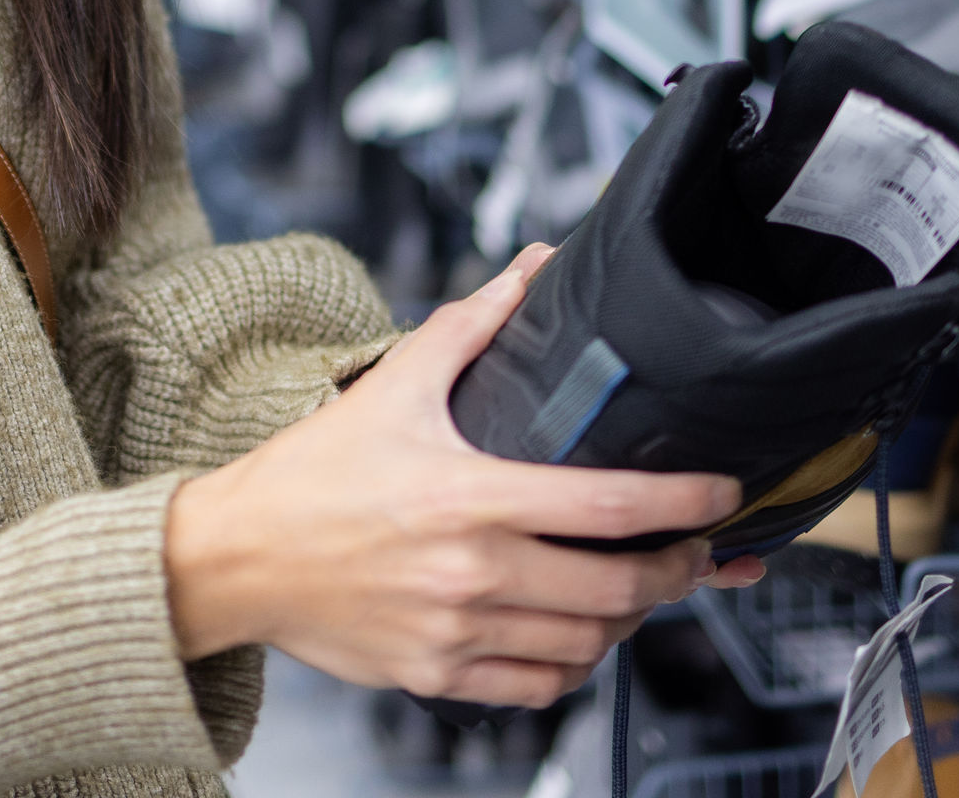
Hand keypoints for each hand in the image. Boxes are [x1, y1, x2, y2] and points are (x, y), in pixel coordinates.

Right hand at [162, 246, 768, 707]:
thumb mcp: (393, 385)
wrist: (234, 557)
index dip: (683, 503)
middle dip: (679, 571)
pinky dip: (574, 667)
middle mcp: (469, 571)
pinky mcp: (436, 675)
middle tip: (699, 552)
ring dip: (630, 620)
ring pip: (586, 644)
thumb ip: (473, 326)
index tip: (723, 495)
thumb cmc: (311, 474)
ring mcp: (455, 631)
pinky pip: (537, 688)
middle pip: (616, 587)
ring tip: (641, 589)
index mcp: (468, 496)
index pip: (607, 505)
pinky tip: (579, 636)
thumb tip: (533, 270)